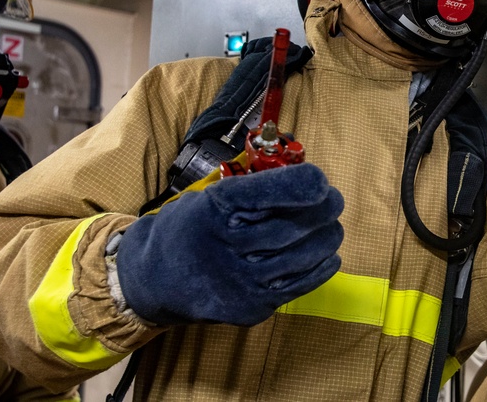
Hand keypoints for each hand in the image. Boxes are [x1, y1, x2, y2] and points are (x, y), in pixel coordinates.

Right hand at [116, 162, 343, 325]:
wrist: (152, 279)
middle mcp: (225, 244)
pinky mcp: (249, 306)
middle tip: (334, 200)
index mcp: (214, 209)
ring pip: (298, 257)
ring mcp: (238, 279)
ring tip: (332, 228)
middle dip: (322, 211)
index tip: (321, 180)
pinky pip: (297, 286)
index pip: (262, 194)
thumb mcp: (209, 197)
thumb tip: (306, 182)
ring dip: (325, 239)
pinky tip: (329, 255)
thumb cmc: (190, 228)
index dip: (299, 186)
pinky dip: (320, 268)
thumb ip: (252, 191)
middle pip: (288, 227)